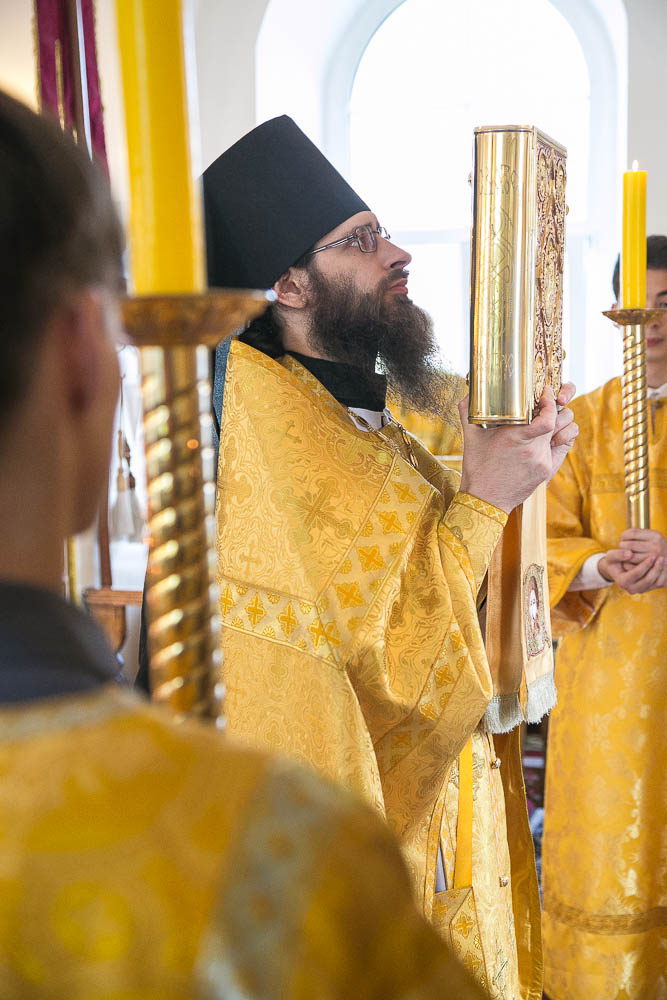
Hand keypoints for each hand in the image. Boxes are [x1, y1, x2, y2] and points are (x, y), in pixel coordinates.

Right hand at [459, 384, 578, 514]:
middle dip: (554, 407)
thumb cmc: (477, 469)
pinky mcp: (547, 471)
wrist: (485, 499)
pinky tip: (550, 434)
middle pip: (559, 420)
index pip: (547, 418)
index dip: (550, 401)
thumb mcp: (470, 438)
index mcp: (514, 438)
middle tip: (543, 402)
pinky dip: (559, 437)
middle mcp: (533, 450)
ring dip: (560, 423)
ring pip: (563, 433)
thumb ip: (467, 412)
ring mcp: (542, 461)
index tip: (545, 393)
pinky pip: (562, 448)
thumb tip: (468, 393)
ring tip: (548, 418)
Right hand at [599, 531, 666, 593]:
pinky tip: (665, 565)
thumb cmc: (613, 561)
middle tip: (661, 557)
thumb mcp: (611, 556)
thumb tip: (629, 553)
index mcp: (622, 581)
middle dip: (655, 569)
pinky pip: (659, 584)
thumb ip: (618, 554)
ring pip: (655, 583)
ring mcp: (640, 589)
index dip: (645, 565)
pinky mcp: (647, 588)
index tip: (652, 556)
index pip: (636, 574)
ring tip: (664, 559)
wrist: (616, 569)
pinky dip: (663, 575)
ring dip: (661, 572)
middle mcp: (631, 588)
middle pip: (647, 581)